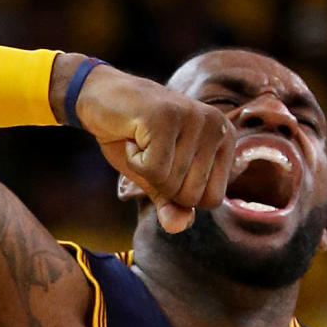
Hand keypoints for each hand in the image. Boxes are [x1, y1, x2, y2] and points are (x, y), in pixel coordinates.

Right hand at [51, 56, 234, 233]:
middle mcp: (216, 125)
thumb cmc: (134, 139)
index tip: (166, 163)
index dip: (180, 194)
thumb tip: (179, 227)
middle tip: (151, 151)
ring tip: (142, 141)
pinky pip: (153, 169)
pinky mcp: (167, 116)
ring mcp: (193, 117)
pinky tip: (132, 136)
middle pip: (191, 195)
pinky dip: (133, 161)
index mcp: (225, 139)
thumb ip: (172, 206)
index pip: (211, 200)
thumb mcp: (157, 179)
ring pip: (171, 183)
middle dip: (161, 184)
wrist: (101, 100)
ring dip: (144, 170)